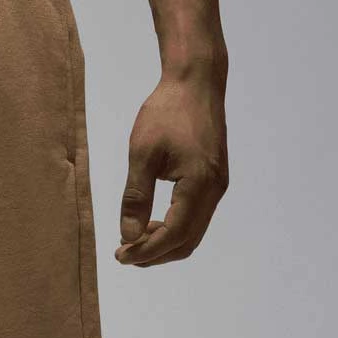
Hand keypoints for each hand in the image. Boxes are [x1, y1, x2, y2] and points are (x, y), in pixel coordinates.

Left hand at [115, 72, 228, 267]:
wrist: (196, 82)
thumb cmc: (167, 111)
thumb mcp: (142, 154)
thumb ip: (136, 198)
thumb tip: (129, 236)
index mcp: (199, 184)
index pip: (174, 234)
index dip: (146, 251)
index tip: (120, 255)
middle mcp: (214, 190)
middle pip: (186, 241)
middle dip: (155, 253)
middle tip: (124, 253)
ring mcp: (217, 186)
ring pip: (192, 232)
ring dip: (164, 242)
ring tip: (134, 238)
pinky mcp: (214, 180)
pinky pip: (196, 217)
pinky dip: (174, 228)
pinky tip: (151, 222)